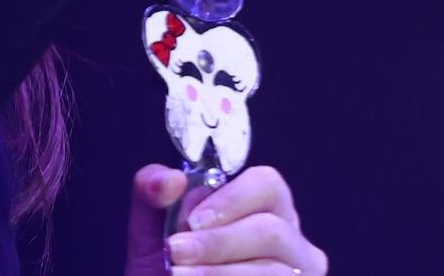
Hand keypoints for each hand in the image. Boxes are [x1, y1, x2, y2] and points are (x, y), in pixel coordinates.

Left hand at [123, 164, 327, 275]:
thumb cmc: (169, 269)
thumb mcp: (153, 228)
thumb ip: (153, 192)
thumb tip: (170, 178)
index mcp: (265, 208)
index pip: (266, 184)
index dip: (231, 198)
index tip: (194, 219)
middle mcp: (291, 241)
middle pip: (270, 230)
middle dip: (217, 242)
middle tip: (176, 251)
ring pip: (270, 271)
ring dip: (217, 273)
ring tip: (178, 275)